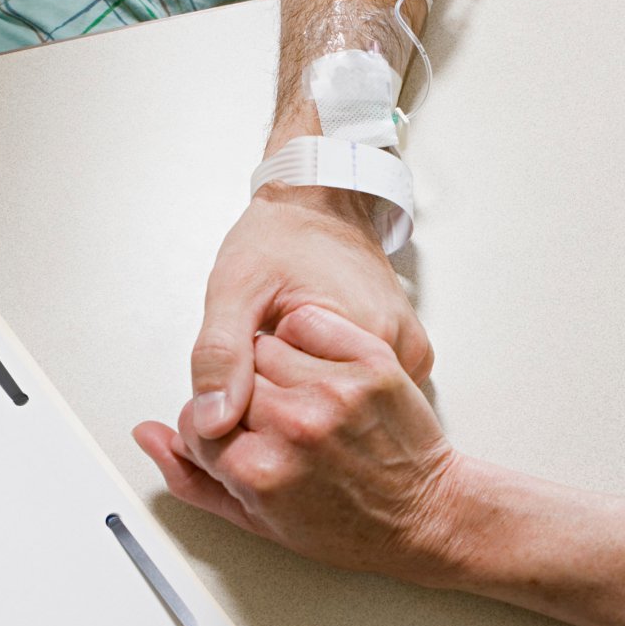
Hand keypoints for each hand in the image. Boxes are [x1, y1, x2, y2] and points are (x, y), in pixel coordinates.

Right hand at [138, 304, 464, 585]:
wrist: (425, 515)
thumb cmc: (345, 528)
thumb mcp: (257, 519)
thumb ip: (191, 477)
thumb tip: (146, 434)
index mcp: (259, 470)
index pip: (197, 421)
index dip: (215, 434)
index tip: (243, 445)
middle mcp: (294, 426)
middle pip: (230, 384)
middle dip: (244, 403)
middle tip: (278, 429)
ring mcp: (334, 391)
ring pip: (264, 349)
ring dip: (272, 368)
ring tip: (303, 401)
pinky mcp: (368, 361)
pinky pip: (306, 324)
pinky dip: (307, 339)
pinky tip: (322, 372)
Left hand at [186, 185, 432, 440]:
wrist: (322, 204)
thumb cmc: (281, 237)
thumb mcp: (236, 290)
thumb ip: (220, 356)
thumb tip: (213, 422)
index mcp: (367, 344)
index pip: (298, 419)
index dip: (258, 403)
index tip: (248, 361)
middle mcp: (401, 358)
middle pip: (326, 418)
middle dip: (283, 398)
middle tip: (268, 342)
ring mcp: (410, 361)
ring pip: (342, 410)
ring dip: (307, 392)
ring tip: (292, 341)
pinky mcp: (409, 360)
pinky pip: (359, 393)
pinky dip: (329, 383)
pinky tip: (314, 351)